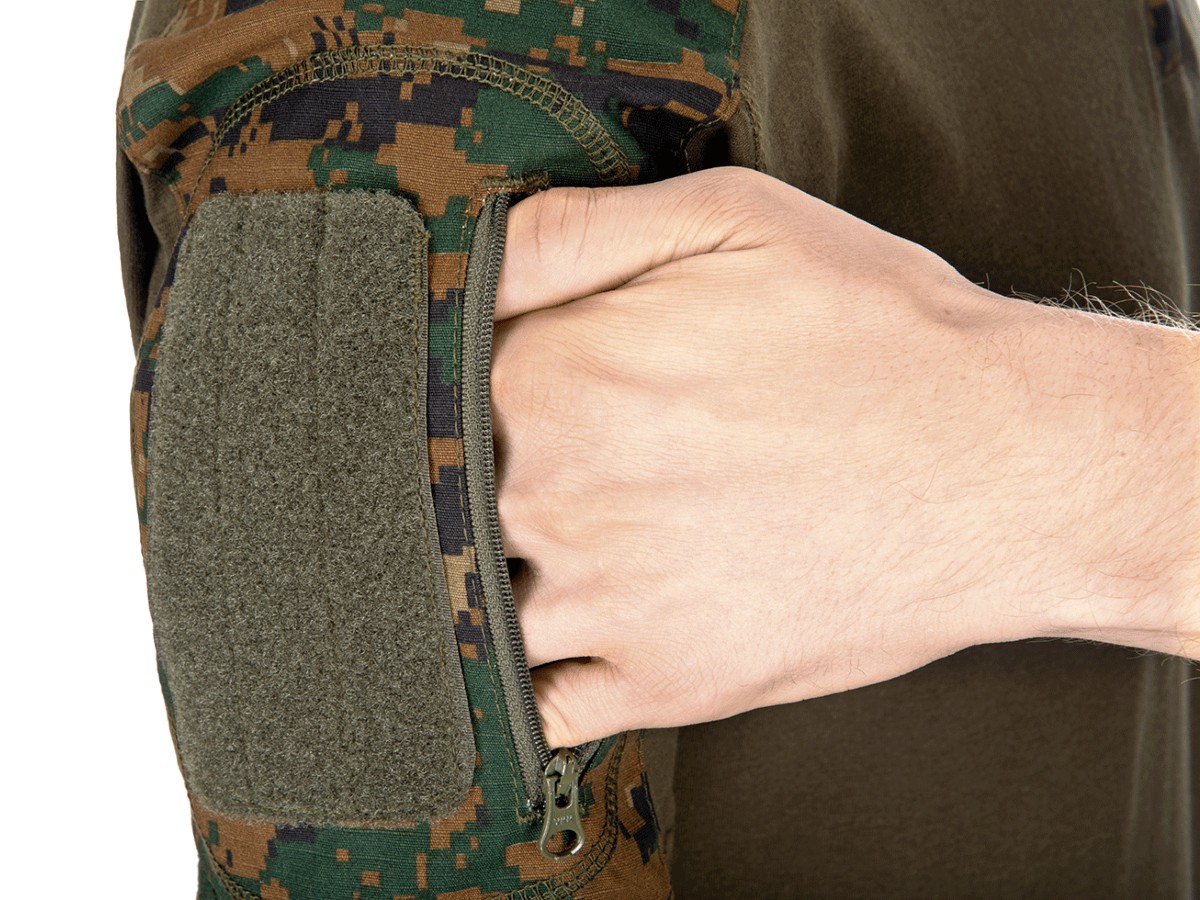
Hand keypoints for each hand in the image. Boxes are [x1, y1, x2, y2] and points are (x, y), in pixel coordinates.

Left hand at [491, 167, 1198, 747]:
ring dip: (486, 580)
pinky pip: (542, 707)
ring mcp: (605, 603)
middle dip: (460, 480)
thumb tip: (471, 255)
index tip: (478, 390)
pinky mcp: (663, 683)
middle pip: (438, 497)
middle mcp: (553, 496)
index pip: (426, 383)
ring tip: (545, 550)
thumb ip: (574, 231)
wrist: (1007, 467)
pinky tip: (550, 648)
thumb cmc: (878, 335)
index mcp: (550, 376)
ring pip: (478, 602)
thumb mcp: (731, 220)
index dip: (447, 382)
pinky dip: (528, 684)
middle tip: (524, 466)